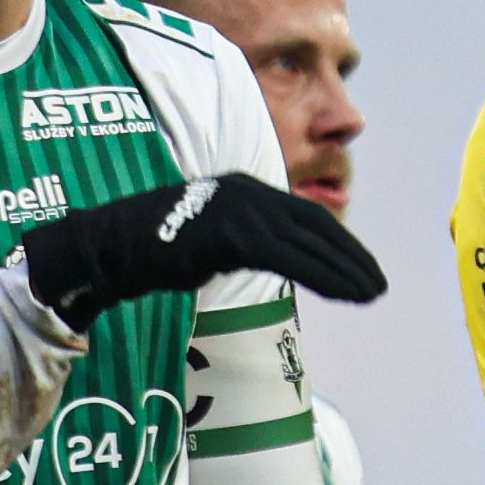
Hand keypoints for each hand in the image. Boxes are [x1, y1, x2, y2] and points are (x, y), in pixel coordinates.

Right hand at [11, 168, 383, 328]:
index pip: (304, 216)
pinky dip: (323, 275)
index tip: (362, 268)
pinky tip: (345, 293)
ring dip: (346, 271)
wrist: (105, 249)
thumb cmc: (148, 251)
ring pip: (309, 242)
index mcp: (244, 189)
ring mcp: (239, 210)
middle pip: (315, 226)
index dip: (339, 244)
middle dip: (351, 258)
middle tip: (378, 286)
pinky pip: (290, 257)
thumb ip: (241, 242)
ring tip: (371, 295)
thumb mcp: (206, 238)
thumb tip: (270, 260)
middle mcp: (247, 192)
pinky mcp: (231, 234)